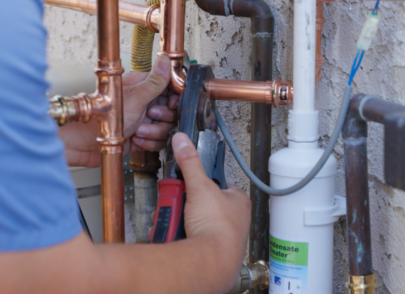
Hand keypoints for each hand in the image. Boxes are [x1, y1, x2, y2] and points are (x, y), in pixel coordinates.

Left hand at [59, 56, 177, 166]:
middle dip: (164, 118)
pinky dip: (149, 143)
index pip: (170, 88)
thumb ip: (155, 81)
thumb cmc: (104, 118)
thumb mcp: (135, 97)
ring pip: (166, 127)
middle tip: (150, 116)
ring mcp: (143, 119)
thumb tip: (164, 60)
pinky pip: (159, 140)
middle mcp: (144, 102)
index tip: (171, 104)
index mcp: (142, 87)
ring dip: (154, 132)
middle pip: (171, 110)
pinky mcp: (142, 136)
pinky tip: (137, 140)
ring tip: (139, 131)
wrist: (86, 143)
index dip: (174, 98)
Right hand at [149, 133, 250, 289]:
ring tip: (168, 218)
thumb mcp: (200, 186)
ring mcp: (217, 236)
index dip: (198, 182)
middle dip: (179, 203)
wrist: (211, 262)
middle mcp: (230, 219)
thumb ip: (190, 163)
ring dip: (173, 218)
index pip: (215, 184)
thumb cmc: (217, 226)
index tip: (185, 183)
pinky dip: (174, 234)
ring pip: (189, 220)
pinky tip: (168, 233)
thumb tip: (182, 142)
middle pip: (197, 203)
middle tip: (172, 202)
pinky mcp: (205, 250)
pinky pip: (185, 237)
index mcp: (236, 201)